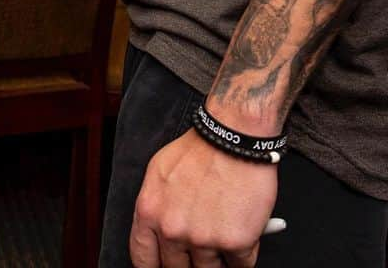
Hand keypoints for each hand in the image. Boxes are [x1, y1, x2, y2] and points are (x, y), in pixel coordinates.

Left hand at [129, 129, 278, 267]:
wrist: (235, 133)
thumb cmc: (202, 148)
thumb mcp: (160, 172)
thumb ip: (156, 207)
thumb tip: (158, 236)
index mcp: (149, 211)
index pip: (143, 259)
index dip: (156, 266)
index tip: (167, 264)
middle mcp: (172, 229)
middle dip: (190, 261)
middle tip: (201, 244)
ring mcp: (203, 239)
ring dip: (219, 255)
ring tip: (224, 227)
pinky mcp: (235, 243)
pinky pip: (240, 265)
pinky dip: (244, 252)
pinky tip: (243, 229)